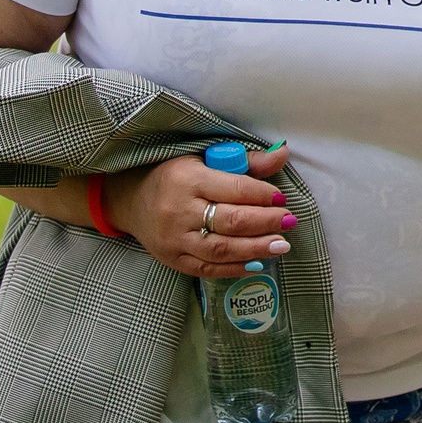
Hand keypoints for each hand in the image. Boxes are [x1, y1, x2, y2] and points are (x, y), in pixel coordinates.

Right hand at [97, 145, 293, 279]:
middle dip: (265, 223)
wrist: (132, 199)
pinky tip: (258, 262)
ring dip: (256, 249)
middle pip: (230, 221)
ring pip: (221, 249)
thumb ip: (246, 161)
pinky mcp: (172, 259)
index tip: (282, 199)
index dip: (263, 195)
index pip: (234, 190)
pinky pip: (207, 268)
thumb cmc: (174, 174)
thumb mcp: (205, 158)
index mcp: (188, 179)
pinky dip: (235, 268)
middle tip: (289, 222)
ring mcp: (174, 239)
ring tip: (282, 245)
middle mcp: (179, 211)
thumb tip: (283, 154)